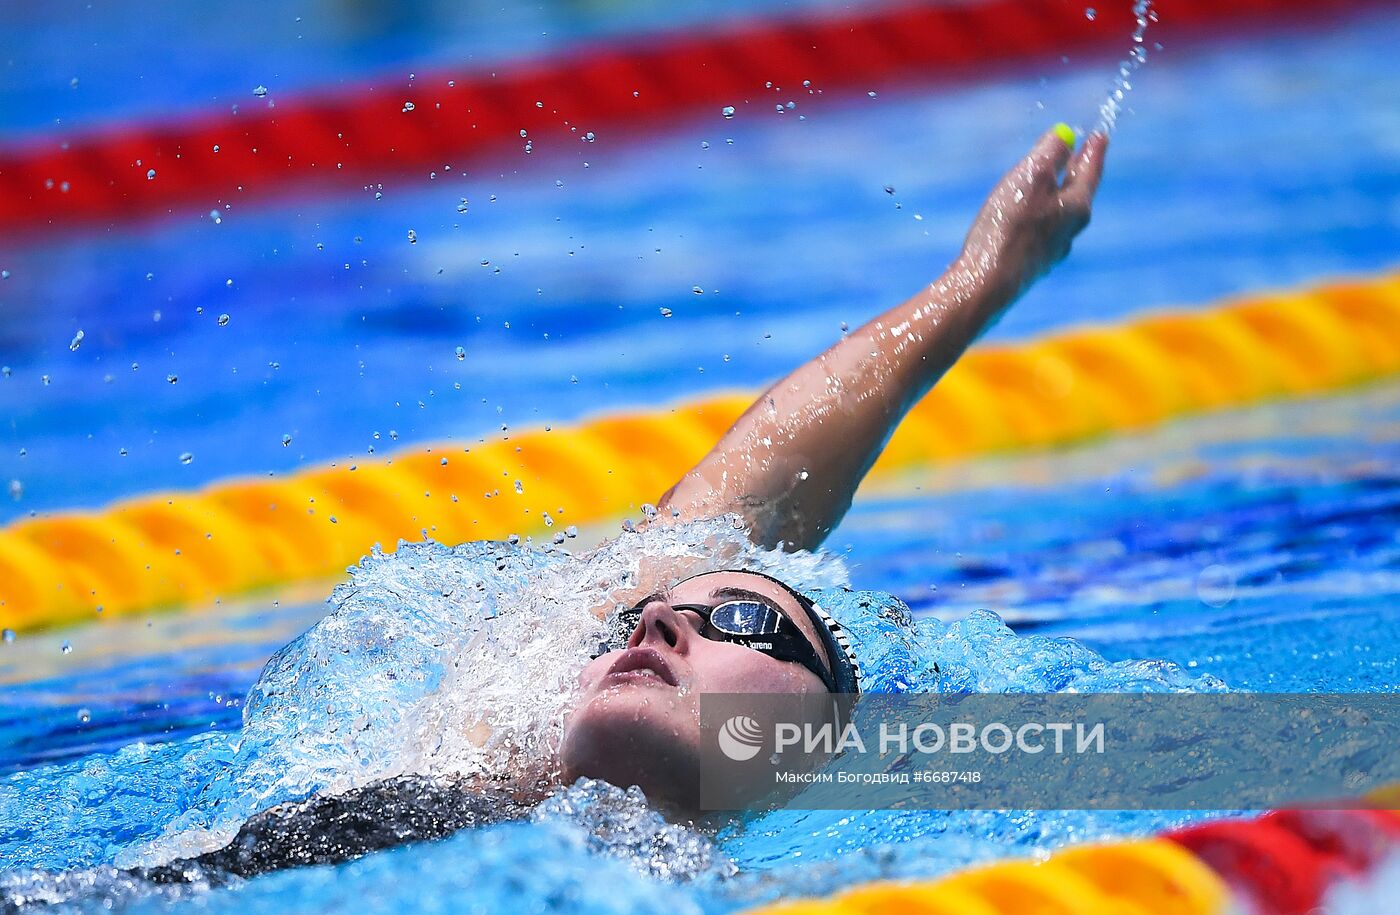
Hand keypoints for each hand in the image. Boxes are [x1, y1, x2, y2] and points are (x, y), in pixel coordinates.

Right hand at [955, 126, 1107, 304]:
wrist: (987, 283)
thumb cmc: (1010, 226)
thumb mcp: (1032, 175)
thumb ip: (1051, 152)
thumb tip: (1064, 137)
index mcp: (1077, 207)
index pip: (1091, 171)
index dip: (1094, 150)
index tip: (1100, 135)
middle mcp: (1070, 231)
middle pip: (1078, 194)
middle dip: (1077, 172)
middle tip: (1079, 154)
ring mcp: (1050, 252)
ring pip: (1059, 215)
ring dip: (1057, 196)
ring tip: (1053, 185)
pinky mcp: (1030, 266)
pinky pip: (1039, 233)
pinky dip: (1038, 217)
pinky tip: (1026, 220)